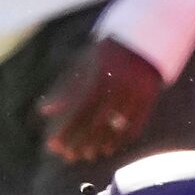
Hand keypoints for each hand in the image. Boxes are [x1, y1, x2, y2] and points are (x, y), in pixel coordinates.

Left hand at [37, 36, 163, 163]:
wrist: (144, 38)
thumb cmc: (106, 52)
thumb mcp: (83, 64)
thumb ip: (65, 89)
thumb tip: (44, 112)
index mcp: (98, 76)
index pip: (77, 110)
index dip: (65, 130)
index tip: (54, 145)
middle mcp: (117, 86)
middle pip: (95, 123)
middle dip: (80, 142)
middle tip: (69, 157)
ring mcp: (135, 93)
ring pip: (115, 127)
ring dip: (100, 144)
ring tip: (88, 155)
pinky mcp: (149, 99)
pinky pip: (135, 126)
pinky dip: (121, 140)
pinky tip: (110, 148)